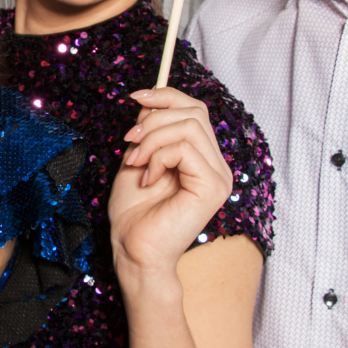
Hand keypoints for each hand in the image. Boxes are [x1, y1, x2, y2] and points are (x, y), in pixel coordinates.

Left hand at [108, 90, 234, 295]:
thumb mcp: (137, 159)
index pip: (195, 110)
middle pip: (195, 111)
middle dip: (154, 119)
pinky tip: (148, 179)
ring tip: (136, 162)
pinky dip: (158, 157)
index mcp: (202, 158)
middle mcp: (217, 165)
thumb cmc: (134, 214)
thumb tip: (150, 101)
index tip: (135, 97)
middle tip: (129, 141)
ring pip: (189, 126)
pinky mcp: (212, 187)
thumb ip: (148, 132)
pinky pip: (184, 149)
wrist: (134, 251)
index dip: (166, 96)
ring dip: (152, 139)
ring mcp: (219, 176)